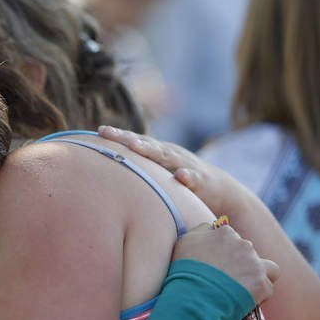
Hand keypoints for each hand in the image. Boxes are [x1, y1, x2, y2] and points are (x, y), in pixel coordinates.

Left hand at [97, 125, 236, 213]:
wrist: (219, 189)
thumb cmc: (180, 179)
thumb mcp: (158, 170)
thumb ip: (139, 166)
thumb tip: (110, 167)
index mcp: (159, 152)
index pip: (136, 141)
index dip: (119, 136)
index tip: (100, 130)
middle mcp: (170, 154)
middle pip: (147, 144)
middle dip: (127, 138)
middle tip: (108, 133)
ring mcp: (185, 165)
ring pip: (167, 157)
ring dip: (151, 151)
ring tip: (135, 146)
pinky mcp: (201, 181)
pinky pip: (193, 179)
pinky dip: (187, 177)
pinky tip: (180, 177)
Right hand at [173, 223, 279, 304]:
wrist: (194, 296)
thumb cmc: (185, 269)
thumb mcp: (185, 241)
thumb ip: (202, 230)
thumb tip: (212, 228)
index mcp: (225, 233)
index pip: (231, 238)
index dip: (225, 252)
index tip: (217, 264)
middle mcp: (243, 244)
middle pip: (248, 253)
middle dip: (240, 264)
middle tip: (226, 279)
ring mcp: (254, 263)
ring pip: (266, 268)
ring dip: (257, 276)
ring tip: (242, 289)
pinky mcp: (262, 283)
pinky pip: (267, 288)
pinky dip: (259, 295)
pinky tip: (245, 301)